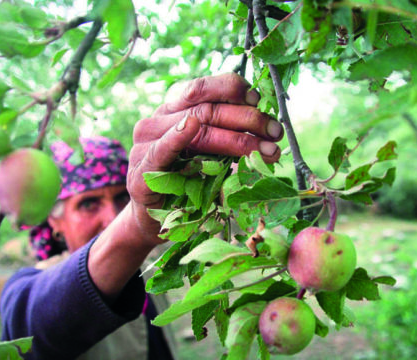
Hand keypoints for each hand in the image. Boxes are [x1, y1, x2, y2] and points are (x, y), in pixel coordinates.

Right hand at [126, 73, 282, 235]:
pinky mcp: (140, 172)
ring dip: (237, 138)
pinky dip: (176, 138)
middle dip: (248, 119)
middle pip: (208, 109)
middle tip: (276, 133)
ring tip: (267, 150)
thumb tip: (269, 127)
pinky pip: (159, 150)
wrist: (156, 220)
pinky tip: (189, 127)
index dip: (235, 90)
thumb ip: (227, 136)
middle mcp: (159, 119)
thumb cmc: (187, 184)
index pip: (205, 87)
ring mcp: (146, 143)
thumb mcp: (211, 154)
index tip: (261, 102)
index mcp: (176, 109)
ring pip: (195, 129)